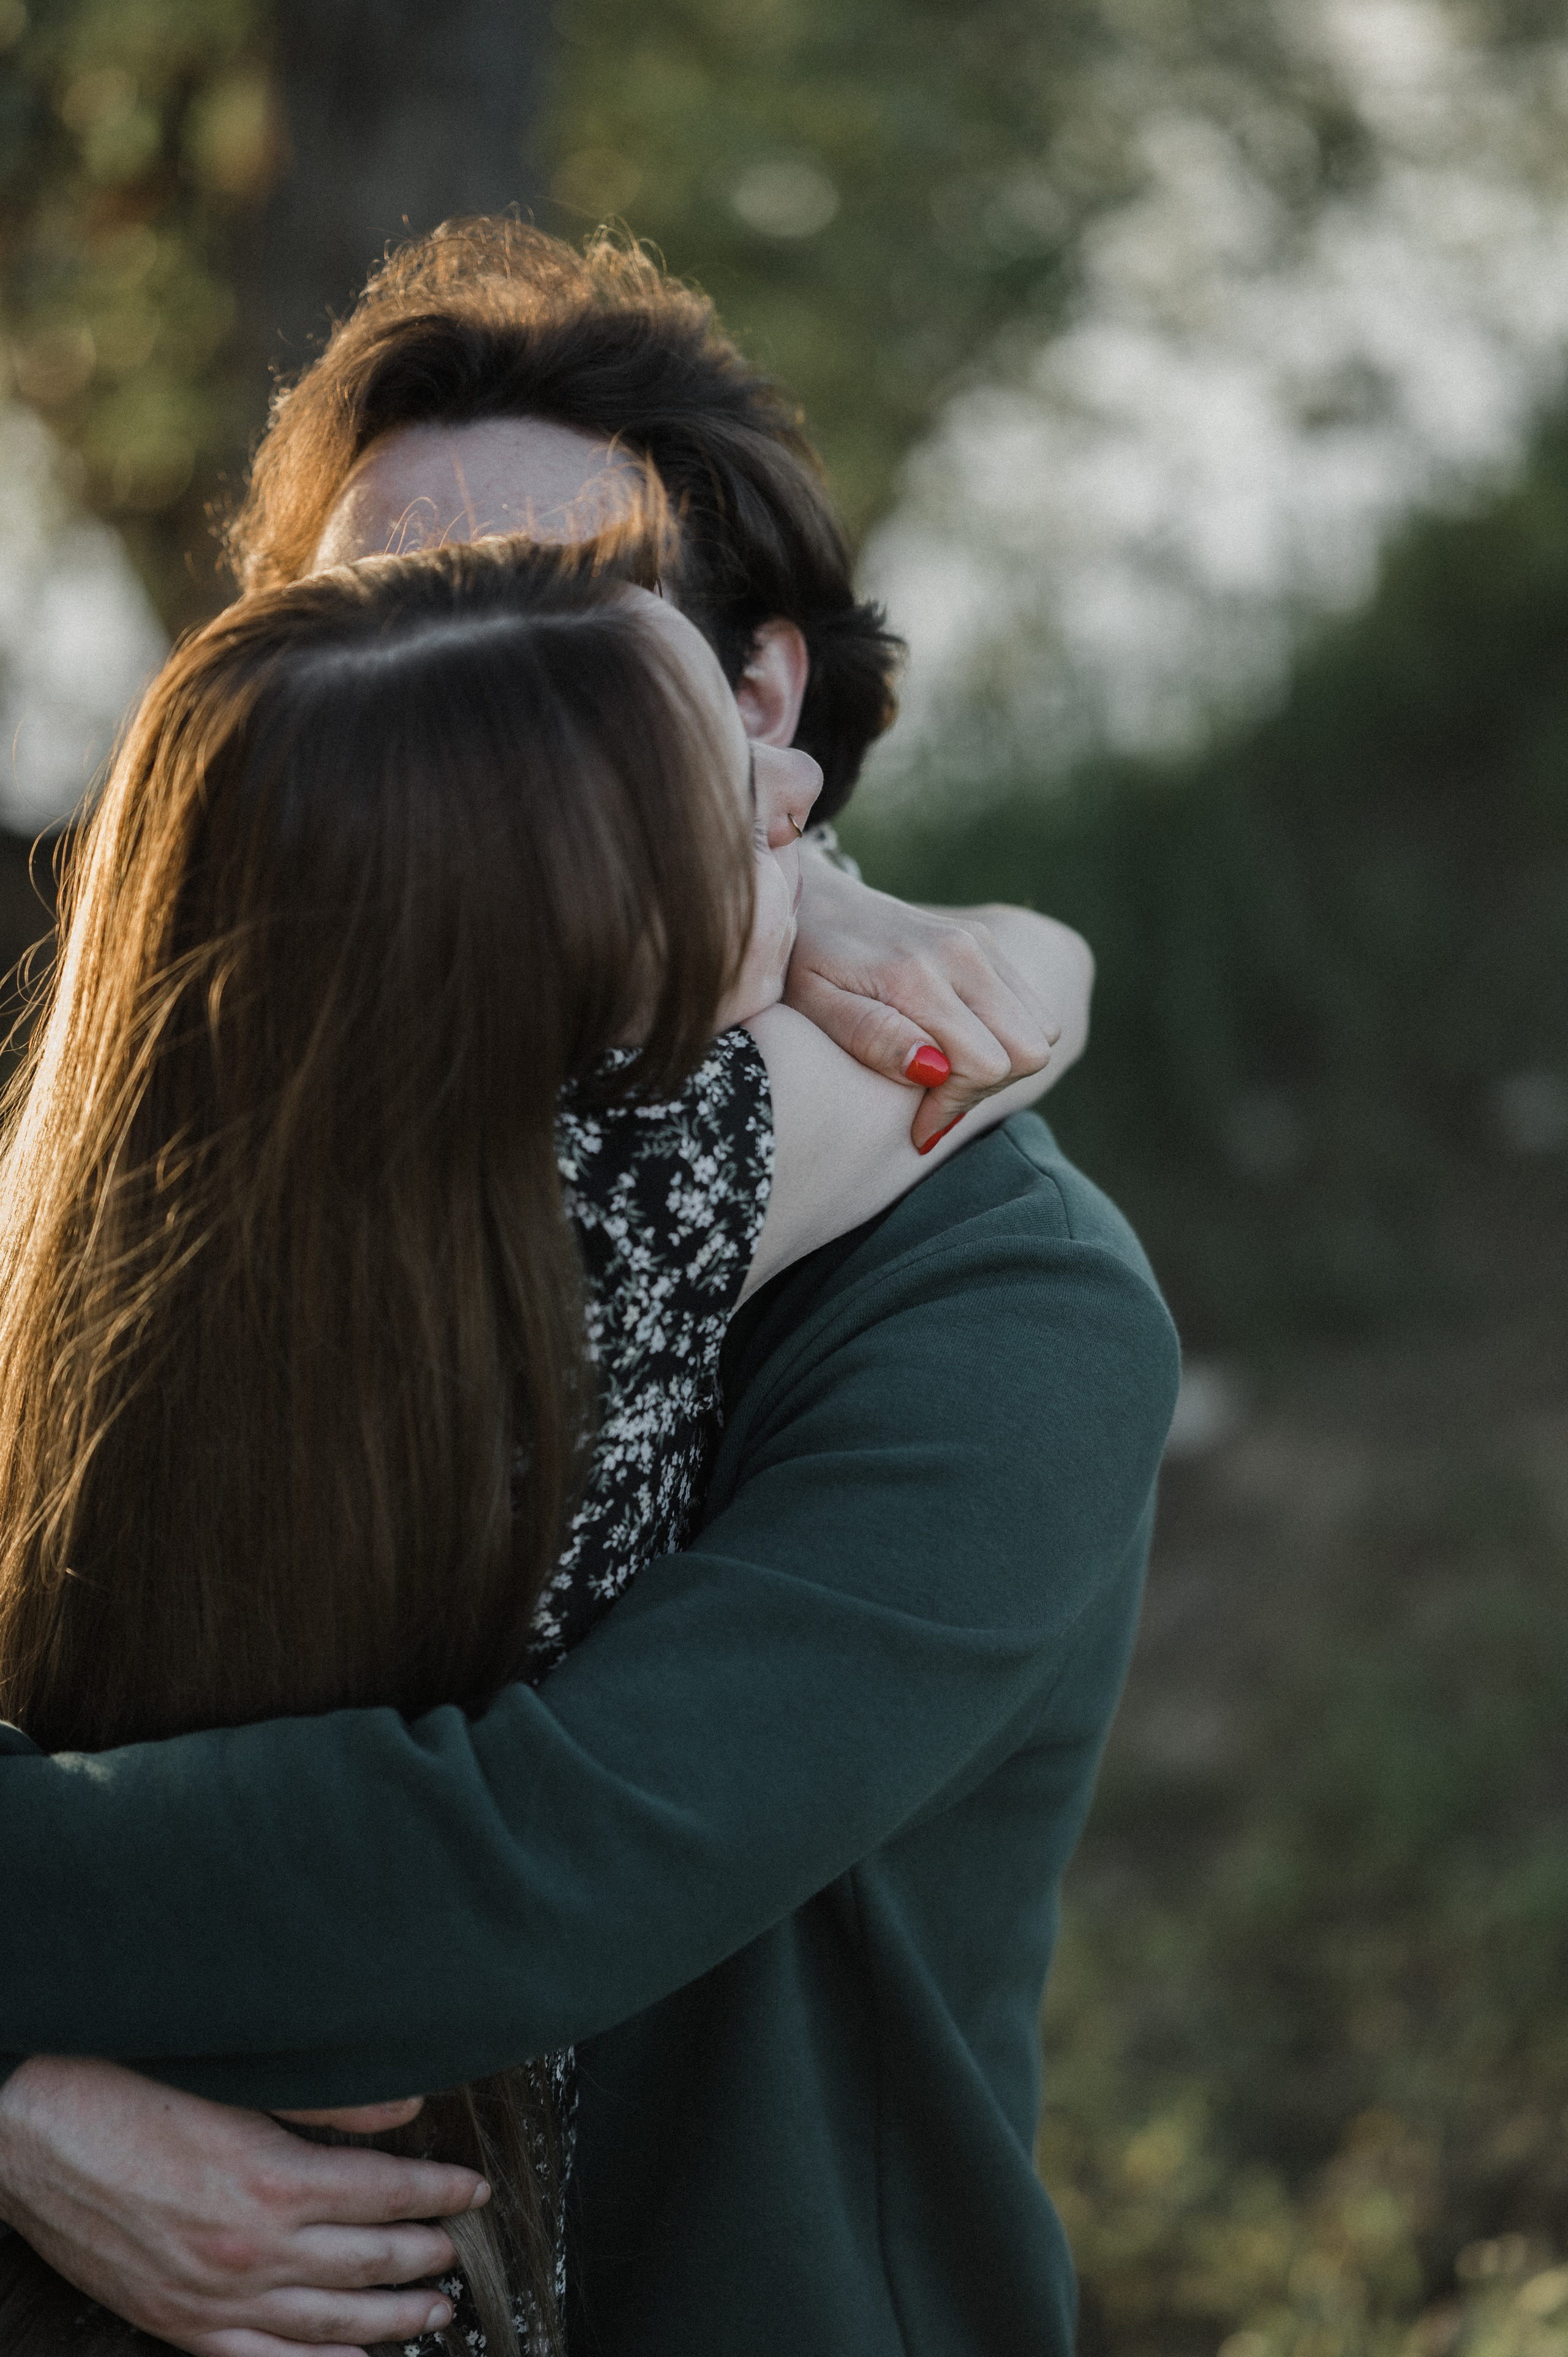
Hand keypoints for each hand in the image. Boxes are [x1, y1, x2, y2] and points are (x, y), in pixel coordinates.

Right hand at [0, 2055, 487, 2356]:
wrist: (31, 2131)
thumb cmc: (129, 2090)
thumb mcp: (240, 2081)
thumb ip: (332, 2098)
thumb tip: (409, 2103)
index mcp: (274, 2178)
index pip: (389, 2192)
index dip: (441, 2191)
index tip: (473, 2189)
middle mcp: (253, 2247)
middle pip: (369, 2260)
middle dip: (425, 2256)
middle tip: (458, 2251)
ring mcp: (215, 2296)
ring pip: (329, 2322)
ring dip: (390, 2318)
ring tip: (433, 2312)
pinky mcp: (178, 2322)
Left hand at [786, 856, 1064, 1150]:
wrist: (808, 898)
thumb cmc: (801, 962)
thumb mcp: (814, 1007)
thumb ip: (871, 1036)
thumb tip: (932, 1067)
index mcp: (917, 974)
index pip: (987, 1062)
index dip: (955, 1105)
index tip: (917, 1125)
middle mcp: (962, 951)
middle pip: (1028, 1049)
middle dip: (986, 1089)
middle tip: (933, 1102)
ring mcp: (980, 942)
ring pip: (1040, 1030)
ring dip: (1001, 1065)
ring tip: (943, 1075)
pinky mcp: (985, 942)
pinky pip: (1030, 1007)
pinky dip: (1004, 1039)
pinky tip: (954, 1048)